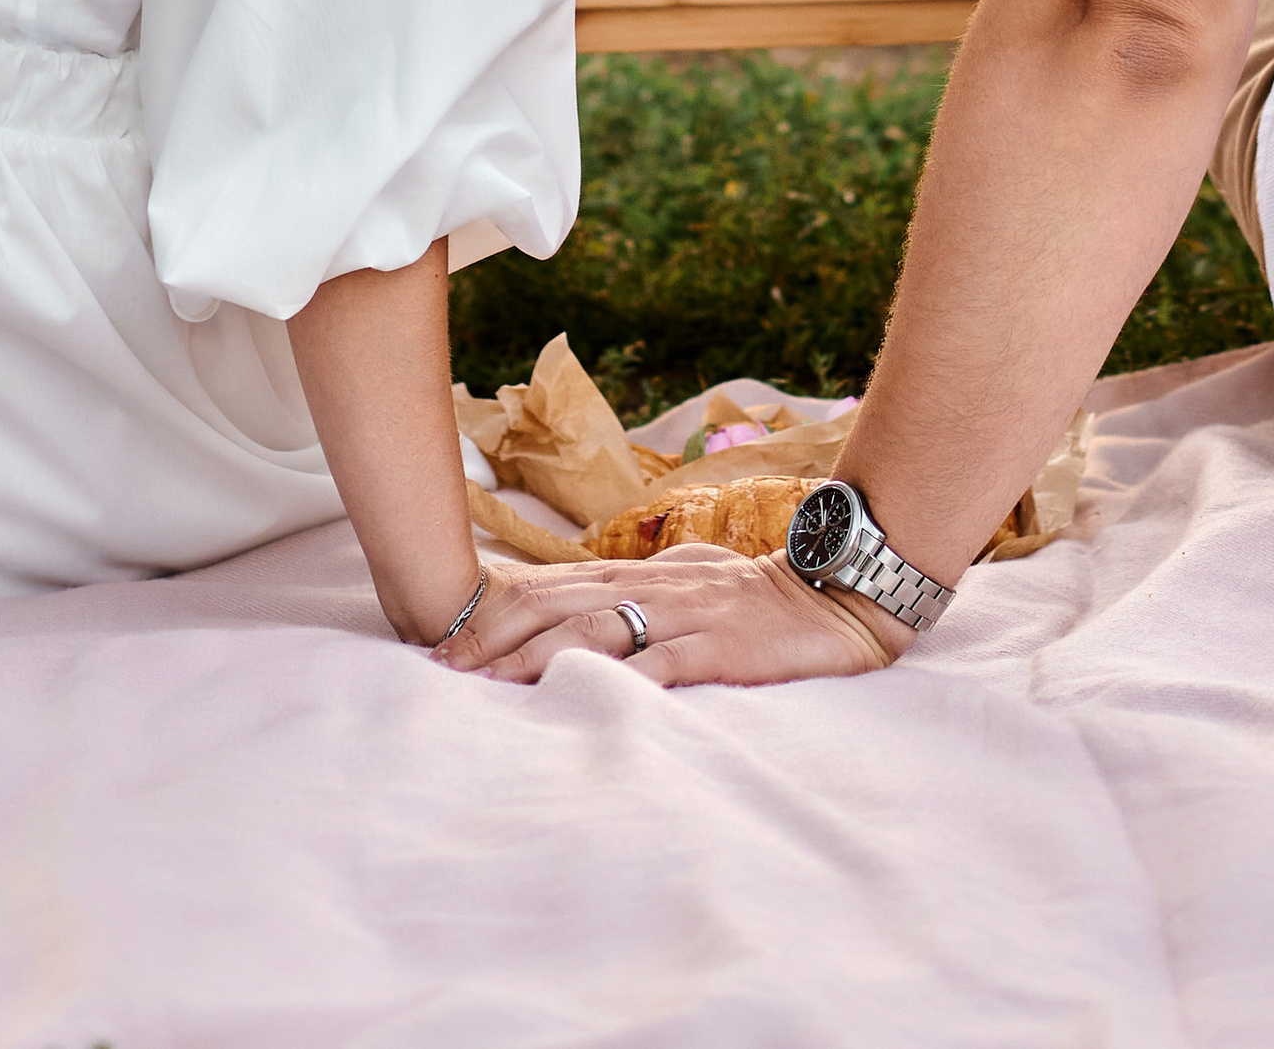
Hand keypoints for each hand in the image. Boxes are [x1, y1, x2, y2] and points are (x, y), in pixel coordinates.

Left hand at [436, 548, 909, 687]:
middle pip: (556, 605)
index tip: (443, 641)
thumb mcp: (683, 584)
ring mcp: (683, 615)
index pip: (549, 587)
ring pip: (596, 629)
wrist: (831, 596)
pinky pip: (662, 663)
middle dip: (494, 635)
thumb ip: (632, 596)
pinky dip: (620, 679)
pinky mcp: (717, 647)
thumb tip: (570, 612)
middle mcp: (651, 587)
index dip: (493, 612)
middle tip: (441, 667)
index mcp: (638, 576)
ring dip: (535, 655)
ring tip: (488, 684)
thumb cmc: (750, 596)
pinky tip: (584, 696)